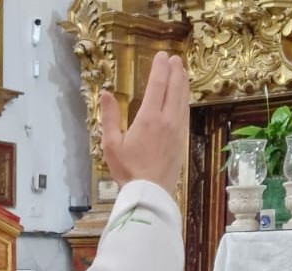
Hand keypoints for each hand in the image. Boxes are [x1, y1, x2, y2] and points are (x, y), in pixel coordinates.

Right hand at [99, 52, 188, 195]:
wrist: (150, 195)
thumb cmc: (128, 172)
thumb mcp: (111, 145)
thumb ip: (109, 117)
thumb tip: (106, 93)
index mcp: (149, 118)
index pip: (158, 84)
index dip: (161, 67)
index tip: (162, 55)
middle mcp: (167, 120)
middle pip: (175, 88)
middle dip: (175, 71)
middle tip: (175, 59)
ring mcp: (178, 131)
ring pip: (183, 100)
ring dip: (183, 83)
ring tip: (182, 72)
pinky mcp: (182, 141)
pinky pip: (185, 114)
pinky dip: (185, 100)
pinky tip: (183, 98)